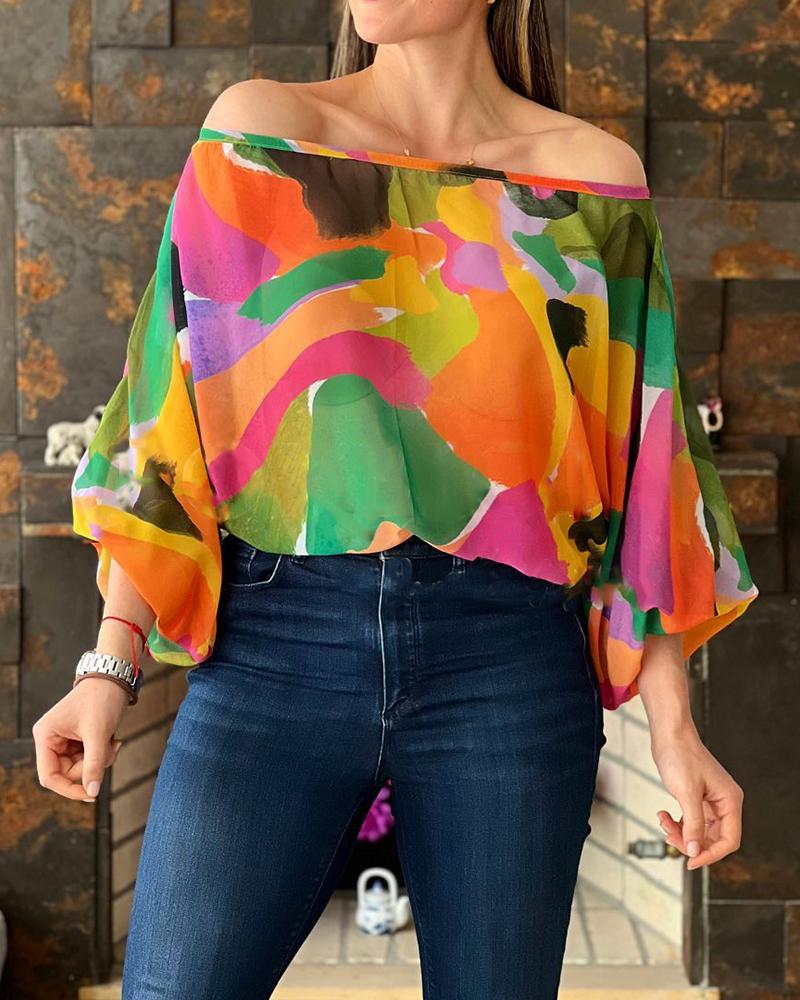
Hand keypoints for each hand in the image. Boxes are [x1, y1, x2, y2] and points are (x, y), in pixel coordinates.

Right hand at [32, 677, 128, 801]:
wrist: (116, 677)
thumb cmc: (102, 699)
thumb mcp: (98, 734)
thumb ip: (94, 764)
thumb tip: (92, 792)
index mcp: (46, 736)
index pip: (49, 776)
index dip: (68, 789)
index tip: (90, 795)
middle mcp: (51, 739)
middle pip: (67, 773)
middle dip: (92, 768)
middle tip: (111, 752)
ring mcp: (65, 740)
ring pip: (82, 768)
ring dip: (101, 760)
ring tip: (114, 742)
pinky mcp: (79, 739)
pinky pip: (90, 759)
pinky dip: (104, 754)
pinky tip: (114, 740)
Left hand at [651, 726, 742, 869]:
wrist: (668, 734)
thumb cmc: (680, 755)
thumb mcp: (686, 793)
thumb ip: (692, 824)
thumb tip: (693, 850)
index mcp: (730, 801)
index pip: (729, 840)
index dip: (711, 854)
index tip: (691, 861)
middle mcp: (723, 802)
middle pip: (713, 838)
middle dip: (690, 841)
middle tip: (669, 836)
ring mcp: (710, 800)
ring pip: (699, 830)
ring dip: (680, 832)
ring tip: (663, 822)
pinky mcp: (696, 797)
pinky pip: (690, 820)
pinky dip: (676, 822)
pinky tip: (663, 815)